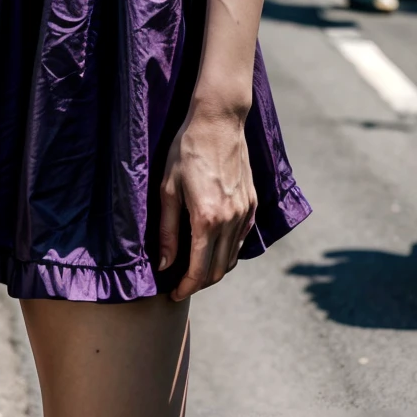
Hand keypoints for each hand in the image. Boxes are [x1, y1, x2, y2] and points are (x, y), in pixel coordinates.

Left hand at [159, 104, 257, 300]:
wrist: (218, 122)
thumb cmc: (186, 152)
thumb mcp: (167, 189)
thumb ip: (167, 232)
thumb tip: (165, 265)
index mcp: (207, 219)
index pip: (199, 269)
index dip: (186, 287)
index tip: (174, 294)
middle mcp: (231, 220)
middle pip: (218, 269)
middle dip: (199, 283)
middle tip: (180, 284)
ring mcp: (244, 213)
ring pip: (232, 257)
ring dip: (214, 269)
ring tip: (193, 269)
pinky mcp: (251, 204)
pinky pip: (241, 240)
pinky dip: (228, 252)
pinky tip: (212, 248)